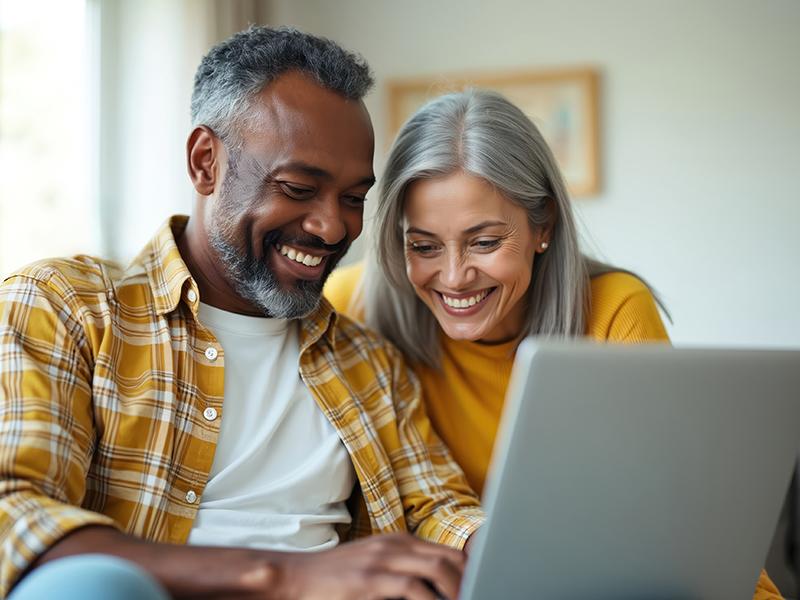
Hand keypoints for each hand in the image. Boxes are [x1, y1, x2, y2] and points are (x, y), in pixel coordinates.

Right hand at [270, 531, 465, 599]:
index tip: (478, 590)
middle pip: (449, 558)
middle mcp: (394, 546)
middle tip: (476, 597)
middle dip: (468, 583)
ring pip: (437, 569)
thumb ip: (404, 569)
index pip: (447, 553)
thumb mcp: (374, 565)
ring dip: (455, 591)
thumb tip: (436, 589)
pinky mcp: (369, 580)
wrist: (295, 576)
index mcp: (399, 541)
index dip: (469, 574)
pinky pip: (412, 588)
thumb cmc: (335, 577)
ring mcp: (382, 560)